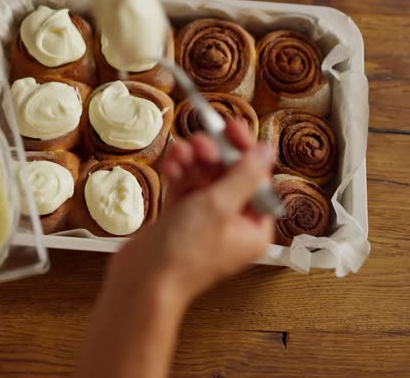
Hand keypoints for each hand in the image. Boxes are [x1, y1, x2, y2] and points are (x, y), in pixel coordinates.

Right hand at [111, 119, 276, 303]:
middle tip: (201, 142)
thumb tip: (267, 151)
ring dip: (193, 161)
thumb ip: (245, 175)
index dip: (244, 151)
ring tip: (181, 153)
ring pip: (204, 177)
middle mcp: (232, 224)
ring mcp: (204, 222)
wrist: (143, 282)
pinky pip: (185, 186)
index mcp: (253, 228)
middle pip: (229, 175)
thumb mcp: (220, 206)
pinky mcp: (180, 220)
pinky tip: (171, 165)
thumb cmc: (184, 254)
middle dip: (214, 155)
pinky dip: (179, 173)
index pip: (256, 179)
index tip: (231, 127)